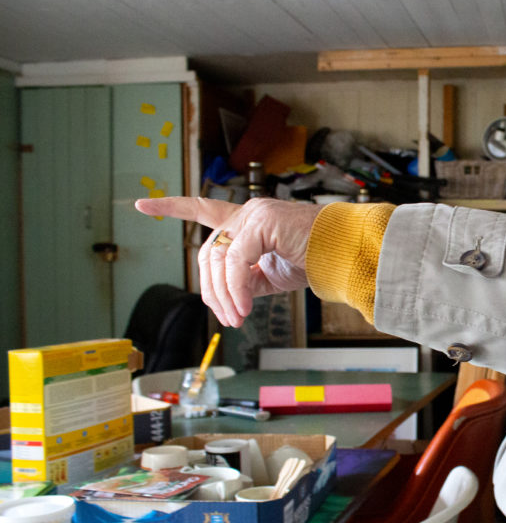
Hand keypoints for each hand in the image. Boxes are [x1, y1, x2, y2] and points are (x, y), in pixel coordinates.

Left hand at [135, 197, 323, 326]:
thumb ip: (247, 279)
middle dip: (211, 289)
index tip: (141, 205)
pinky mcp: (262, 223)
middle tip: (228, 318)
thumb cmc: (317, 260)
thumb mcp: (273, 275)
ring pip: (218, 258)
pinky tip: (244, 308)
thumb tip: (228, 297)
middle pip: (208, 252)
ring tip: (237, 317)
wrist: (345, 254)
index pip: (204, 210)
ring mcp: (254, 215)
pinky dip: (236, 289)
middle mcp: (248, 213)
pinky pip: (236, 262)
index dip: (173, 207)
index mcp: (249, 221)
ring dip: (223, 294)